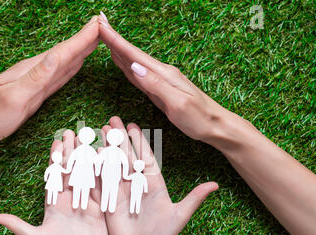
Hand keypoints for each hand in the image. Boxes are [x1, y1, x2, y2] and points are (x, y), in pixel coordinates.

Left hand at [0, 16, 99, 145]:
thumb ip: (36, 77)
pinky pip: (59, 78)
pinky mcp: (36, 94)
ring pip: (65, 63)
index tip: (99, 23)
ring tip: (95, 40)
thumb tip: (57, 56)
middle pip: (67, 52)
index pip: (63, 50)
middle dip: (86, 39)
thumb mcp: (13, 96)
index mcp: (33, 69)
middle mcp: (37, 72)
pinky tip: (76, 64)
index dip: (83, 38)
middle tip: (104, 26)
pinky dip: (71, 69)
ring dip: (80, 51)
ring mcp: (37, 82)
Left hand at [0, 130, 108, 234]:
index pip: (55, 175)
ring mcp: (86, 204)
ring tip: (91, 140)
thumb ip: (17, 226)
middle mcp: (70, 200)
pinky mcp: (100, 209)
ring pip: (87, 176)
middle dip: (72, 151)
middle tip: (73, 132)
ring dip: (88, 158)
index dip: (55, 158)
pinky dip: (103, 174)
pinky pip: (101, 189)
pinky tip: (106, 159)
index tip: (57, 141)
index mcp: (54, 203)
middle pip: (71, 170)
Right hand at [98, 15, 244, 145]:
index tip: (102, 25)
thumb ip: (155, 84)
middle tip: (99, 26)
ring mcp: (161, 81)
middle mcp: (162, 74)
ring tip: (106, 39)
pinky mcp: (160, 91)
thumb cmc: (199, 118)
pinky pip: (139, 76)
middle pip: (133, 54)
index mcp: (164, 74)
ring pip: (134, 63)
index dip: (117, 41)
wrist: (216, 126)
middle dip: (115, 40)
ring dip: (119, 51)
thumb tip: (134, 67)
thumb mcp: (177, 102)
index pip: (135, 54)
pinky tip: (123, 63)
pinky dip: (127, 67)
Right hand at [101, 116, 217, 234]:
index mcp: (153, 183)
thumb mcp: (180, 216)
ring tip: (100, 131)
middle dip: (119, 138)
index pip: (144, 156)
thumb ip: (194, 199)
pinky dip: (96, 168)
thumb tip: (215, 185)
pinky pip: (101, 181)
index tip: (133, 125)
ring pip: (113, 164)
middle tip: (112, 120)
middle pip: (126, 156)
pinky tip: (91, 154)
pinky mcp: (108, 201)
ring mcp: (121, 191)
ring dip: (106, 148)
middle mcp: (136, 184)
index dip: (138, 141)